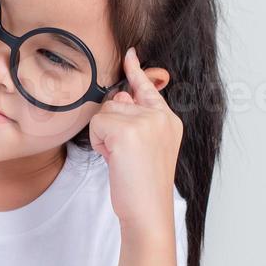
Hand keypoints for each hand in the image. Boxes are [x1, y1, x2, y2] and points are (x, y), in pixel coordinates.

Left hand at [88, 46, 182, 233]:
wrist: (148, 211)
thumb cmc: (142, 185)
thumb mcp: (144, 146)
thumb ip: (134, 119)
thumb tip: (119, 96)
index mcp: (168, 120)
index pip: (148, 88)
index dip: (136, 71)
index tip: (130, 54)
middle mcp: (160, 116)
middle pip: (116, 102)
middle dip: (110, 128)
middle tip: (124, 155)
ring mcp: (146, 121)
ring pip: (104, 113)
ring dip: (103, 137)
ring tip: (121, 158)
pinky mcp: (128, 131)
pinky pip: (97, 124)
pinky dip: (98, 143)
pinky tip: (114, 159)